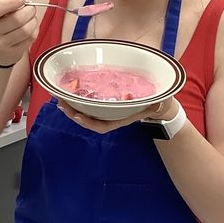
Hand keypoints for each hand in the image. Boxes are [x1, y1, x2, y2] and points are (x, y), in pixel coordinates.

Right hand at [0, 0, 38, 67]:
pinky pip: (30, 39)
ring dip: (33, 21)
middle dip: (29, 11)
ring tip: (31, 18)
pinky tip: (31, 28)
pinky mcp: (12, 52)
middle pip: (16, 19)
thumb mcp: (0, 9)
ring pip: (25, 29)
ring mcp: (0, 44)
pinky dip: (34, 31)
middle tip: (31, 8)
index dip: (12, 2)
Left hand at [57, 96, 177, 133]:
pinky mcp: (107, 105)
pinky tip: (71, 97)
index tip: (78, 115)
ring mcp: (110, 112)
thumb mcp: (162, 99)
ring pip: (88, 115)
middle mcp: (114, 116)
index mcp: (124, 118)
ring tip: (60, 100)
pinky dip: (79, 103)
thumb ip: (160, 101)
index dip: (89, 123)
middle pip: (90, 121)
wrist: (161, 105)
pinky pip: (90, 108)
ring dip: (73, 109)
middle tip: (61, 103)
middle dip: (74, 114)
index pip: (103, 125)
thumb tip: (159, 102)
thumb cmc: (160, 101)